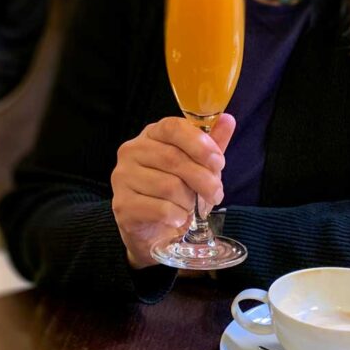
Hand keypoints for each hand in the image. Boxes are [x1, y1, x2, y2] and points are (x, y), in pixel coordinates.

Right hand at [111, 113, 235, 269]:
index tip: (219, 162)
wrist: (154, 229)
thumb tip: (228, 120)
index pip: (173, 128)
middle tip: (216, 193)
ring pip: (168, 186)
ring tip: (191, 207)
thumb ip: (212, 143)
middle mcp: (132, 151)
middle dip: (203, 179)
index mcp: (151, 134)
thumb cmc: (177, 192)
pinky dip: (178, 216)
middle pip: (173, 159)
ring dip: (189, 201)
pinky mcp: (122, 204)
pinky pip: (160, 209)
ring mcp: (123, 177)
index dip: (199, 144)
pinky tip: (179, 217)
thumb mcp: (198, 165)